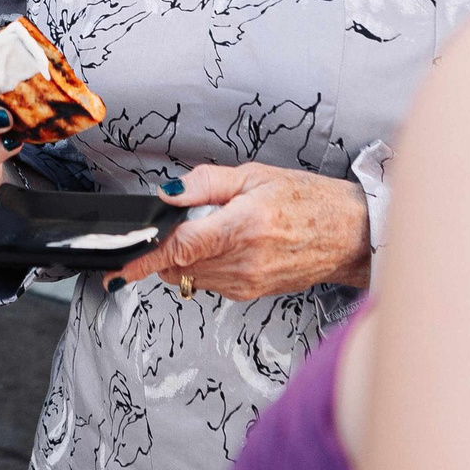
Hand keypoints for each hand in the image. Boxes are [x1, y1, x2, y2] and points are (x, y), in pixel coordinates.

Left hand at [106, 163, 371, 298]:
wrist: (349, 234)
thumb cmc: (309, 200)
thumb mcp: (255, 175)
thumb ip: (205, 184)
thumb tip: (167, 194)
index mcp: (243, 226)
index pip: (180, 248)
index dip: (144, 258)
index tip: (119, 267)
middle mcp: (243, 262)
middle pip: (179, 263)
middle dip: (167, 245)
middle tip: (184, 221)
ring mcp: (246, 283)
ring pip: (190, 275)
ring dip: (187, 255)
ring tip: (217, 228)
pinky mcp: (250, 294)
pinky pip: (209, 282)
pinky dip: (205, 265)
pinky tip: (227, 244)